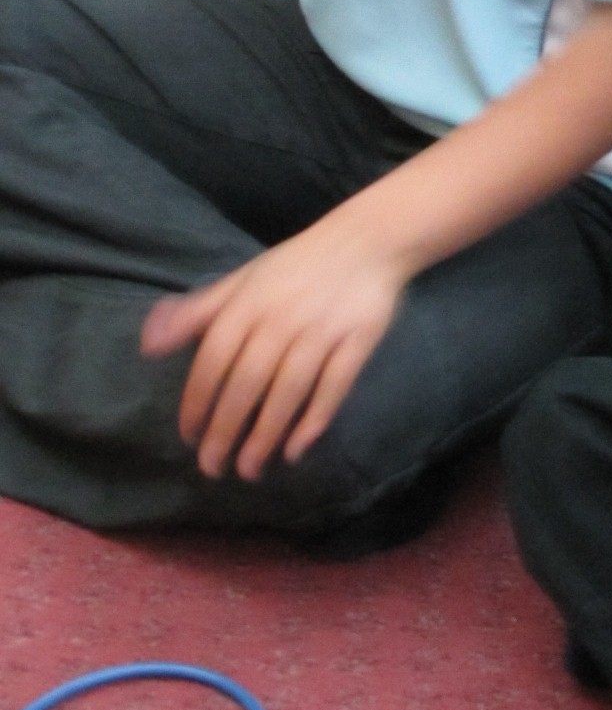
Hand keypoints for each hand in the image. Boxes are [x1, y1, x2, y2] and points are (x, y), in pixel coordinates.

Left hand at [140, 212, 411, 479]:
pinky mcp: (357, 341)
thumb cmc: (295, 266)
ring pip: (288, 391)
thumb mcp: (241, 281)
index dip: (198, 402)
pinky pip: (334, 386)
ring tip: (249, 469)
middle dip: (226, 430)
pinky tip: (297, 450)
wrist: (366, 240)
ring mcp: (321, 331)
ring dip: (266, 434)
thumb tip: (147, 345)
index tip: (190, 438)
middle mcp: (280, 319)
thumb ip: (196, 313)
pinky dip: (315, 420)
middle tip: (213, 469)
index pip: (213, 360)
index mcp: (247, 304)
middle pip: (247, 383)